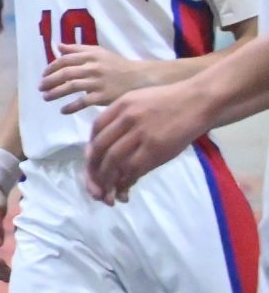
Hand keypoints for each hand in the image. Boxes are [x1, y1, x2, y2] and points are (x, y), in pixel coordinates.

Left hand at [38, 44, 151, 115]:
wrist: (140, 78)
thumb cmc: (117, 65)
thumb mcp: (99, 52)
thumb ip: (78, 49)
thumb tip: (58, 46)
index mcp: (90, 55)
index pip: (65, 60)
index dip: (51, 68)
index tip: (43, 75)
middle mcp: (93, 67)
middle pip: (65, 73)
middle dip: (49, 81)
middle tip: (40, 88)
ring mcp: (98, 82)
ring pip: (71, 87)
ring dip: (55, 93)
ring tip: (46, 97)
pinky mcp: (103, 96)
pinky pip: (83, 102)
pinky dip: (71, 107)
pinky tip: (62, 110)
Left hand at [86, 80, 207, 203]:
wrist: (199, 101)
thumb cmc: (171, 101)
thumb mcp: (139, 99)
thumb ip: (121, 117)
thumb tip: (108, 143)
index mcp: (121, 105)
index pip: (95, 130)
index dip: (92, 148)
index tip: (95, 161)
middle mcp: (126, 118)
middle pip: (99, 148)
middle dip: (93, 169)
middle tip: (96, 183)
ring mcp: (141, 134)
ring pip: (113, 161)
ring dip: (106, 180)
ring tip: (107, 193)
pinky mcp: (156, 148)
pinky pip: (132, 169)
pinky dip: (124, 182)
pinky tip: (123, 190)